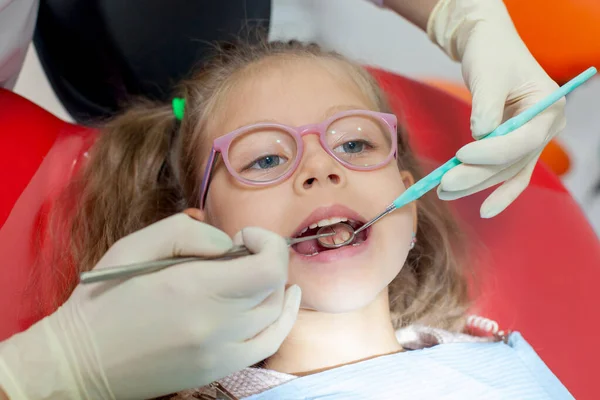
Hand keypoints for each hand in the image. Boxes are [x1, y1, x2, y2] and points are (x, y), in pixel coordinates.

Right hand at [0, 214, 300, 399]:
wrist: (79, 362)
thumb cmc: (103, 299)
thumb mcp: (134, 246)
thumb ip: (187, 233)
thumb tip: (229, 244)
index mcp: (194, 289)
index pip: (268, 267)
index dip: (269, 243)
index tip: (245, 236)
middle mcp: (216, 325)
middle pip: (274, 287)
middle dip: (267, 258)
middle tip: (241, 251)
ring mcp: (220, 353)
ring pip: (276, 314)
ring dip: (273, 286)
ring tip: (254, 270)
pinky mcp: (218, 369)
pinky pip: (269, 344)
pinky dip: (282, 320)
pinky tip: (282, 301)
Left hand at [428, 0, 565, 217]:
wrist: (490, 47)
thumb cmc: (491, 54)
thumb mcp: (488, 73)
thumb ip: (486, 104)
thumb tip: (480, 135)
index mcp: (548, 106)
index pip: (523, 139)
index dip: (493, 152)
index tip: (461, 155)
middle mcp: (546, 127)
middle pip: (513, 161)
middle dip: (477, 175)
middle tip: (444, 185)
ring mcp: (532, 139)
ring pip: (506, 171)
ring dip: (476, 184)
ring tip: (443, 192)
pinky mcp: (515, 146)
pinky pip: (510, 174)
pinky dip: (497, 191)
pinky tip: (485, 209)